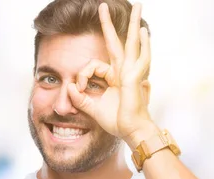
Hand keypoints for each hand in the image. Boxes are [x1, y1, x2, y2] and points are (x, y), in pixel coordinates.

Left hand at [66, 2, 158, 147]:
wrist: (131, 131)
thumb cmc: (117, 121)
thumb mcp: (92, 108)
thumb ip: (80, 99)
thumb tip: (69, 87)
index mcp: (114, 78)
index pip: (94, 66)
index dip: (81, 75)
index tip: (77, 89)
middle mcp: (124, 71)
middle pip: (117, 42)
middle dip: (110, 24)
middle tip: (104, 6)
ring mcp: (131, 72)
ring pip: (132, 42)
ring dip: (134, 24)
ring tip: (137, 6)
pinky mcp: (134, 77)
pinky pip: (139, 58)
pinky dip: (144, 45)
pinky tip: (143, 32)